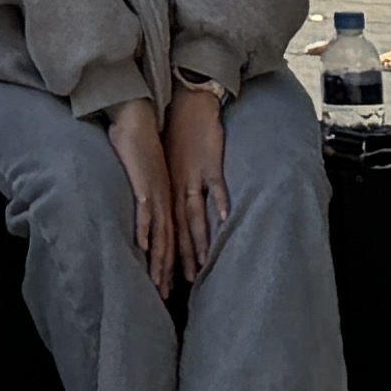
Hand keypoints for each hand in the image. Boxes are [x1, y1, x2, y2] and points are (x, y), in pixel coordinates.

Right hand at [105, 95, 179, 289]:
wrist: (138, 117)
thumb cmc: (140, 144)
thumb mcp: (148, 174)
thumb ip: (145, 194)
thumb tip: (139, 210)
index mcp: (167, 198)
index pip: (171, 238)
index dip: (171, 263)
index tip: (170, 286)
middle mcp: (165, 200)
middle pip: (169, 242)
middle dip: (167, 271)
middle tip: (165, 296)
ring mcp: (157, 193)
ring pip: (162, 233)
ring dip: (160, 260)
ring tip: (158, 283)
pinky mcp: (145, 183)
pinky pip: (146, 210)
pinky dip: (145, 230)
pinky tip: (143, 247)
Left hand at [165, 81, 229, 281]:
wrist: (186, 104)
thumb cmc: (177, 135)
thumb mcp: (167, 165)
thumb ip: (171, 189)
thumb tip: (171, 213)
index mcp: (168, 190)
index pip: (167, 231)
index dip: (165, 257)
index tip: (164, 281)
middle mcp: (178, 188)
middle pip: (179, 230)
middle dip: (179, 260)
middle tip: (179, 285)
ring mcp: (193, 176)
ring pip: (195, 214)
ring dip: (200, 240)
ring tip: (202, 264)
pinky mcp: (209, 163)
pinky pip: (216, 185)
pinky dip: (220, 200)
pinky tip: (225, 217)